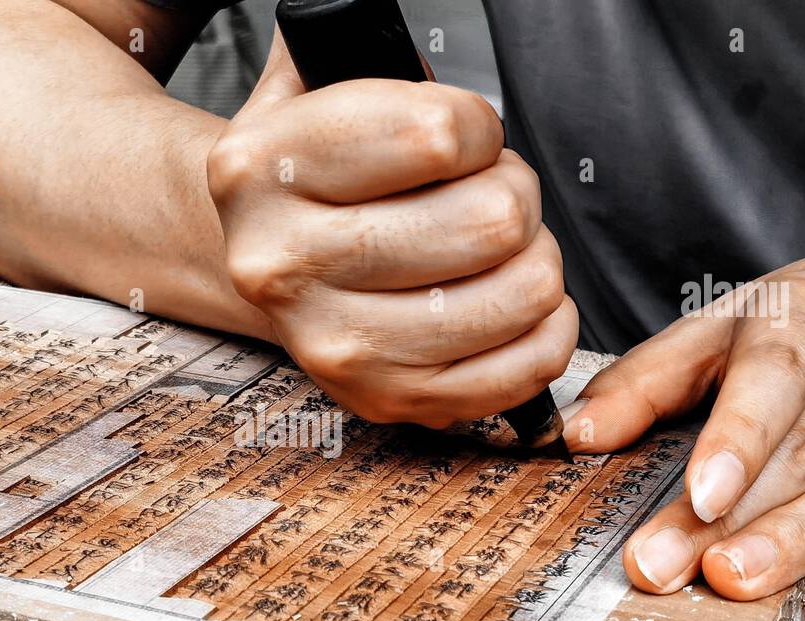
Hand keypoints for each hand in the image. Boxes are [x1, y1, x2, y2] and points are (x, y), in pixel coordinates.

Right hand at [205, 32, 576, 428]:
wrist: (259, 261)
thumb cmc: (311, 175)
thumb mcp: (306, 87)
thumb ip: (350, 39)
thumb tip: (388, 20)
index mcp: (260, 169)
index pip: (441, 134)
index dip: (479, 129)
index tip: (461, 140)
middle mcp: (280, 264)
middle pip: (490, 220)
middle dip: (514, 195)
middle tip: (488, 197)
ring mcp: (331, 345)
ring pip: (516, 295)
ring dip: (534, 264)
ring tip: (497, 252)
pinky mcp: (382, 399)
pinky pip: (520, 370)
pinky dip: (546, 332)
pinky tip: (519, 305)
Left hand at [562, 245, 804, 620]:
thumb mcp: (728, 324)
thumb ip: (649, 378)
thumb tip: (575, 432)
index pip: (776, 378)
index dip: (738, 438)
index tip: (697, 493)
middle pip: (803, 453)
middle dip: (733, 517)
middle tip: (665, 566)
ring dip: (795, 549)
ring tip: (733, 585)